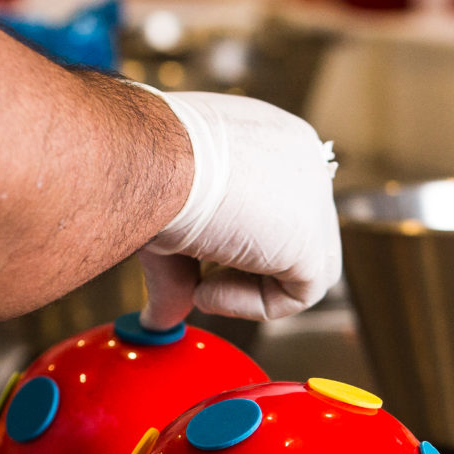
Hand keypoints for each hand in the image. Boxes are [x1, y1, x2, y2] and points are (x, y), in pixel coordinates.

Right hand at [135, 90, 339, 329]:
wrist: (141, 160)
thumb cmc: (140, 166)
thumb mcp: (166, 215)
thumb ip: (181, 267)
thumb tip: (160, 318)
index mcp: (269, 135)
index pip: (276, 199)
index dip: (239, 241)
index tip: (194, 257)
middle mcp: (299, 156)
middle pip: (297, 231)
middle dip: (250, 267)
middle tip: (198, 277)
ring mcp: (312, 195)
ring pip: (305, 266)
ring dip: (251, 289)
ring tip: (200, 285)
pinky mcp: (310, 239)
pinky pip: (300, 294)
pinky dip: (253, 306)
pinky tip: (206, 292)